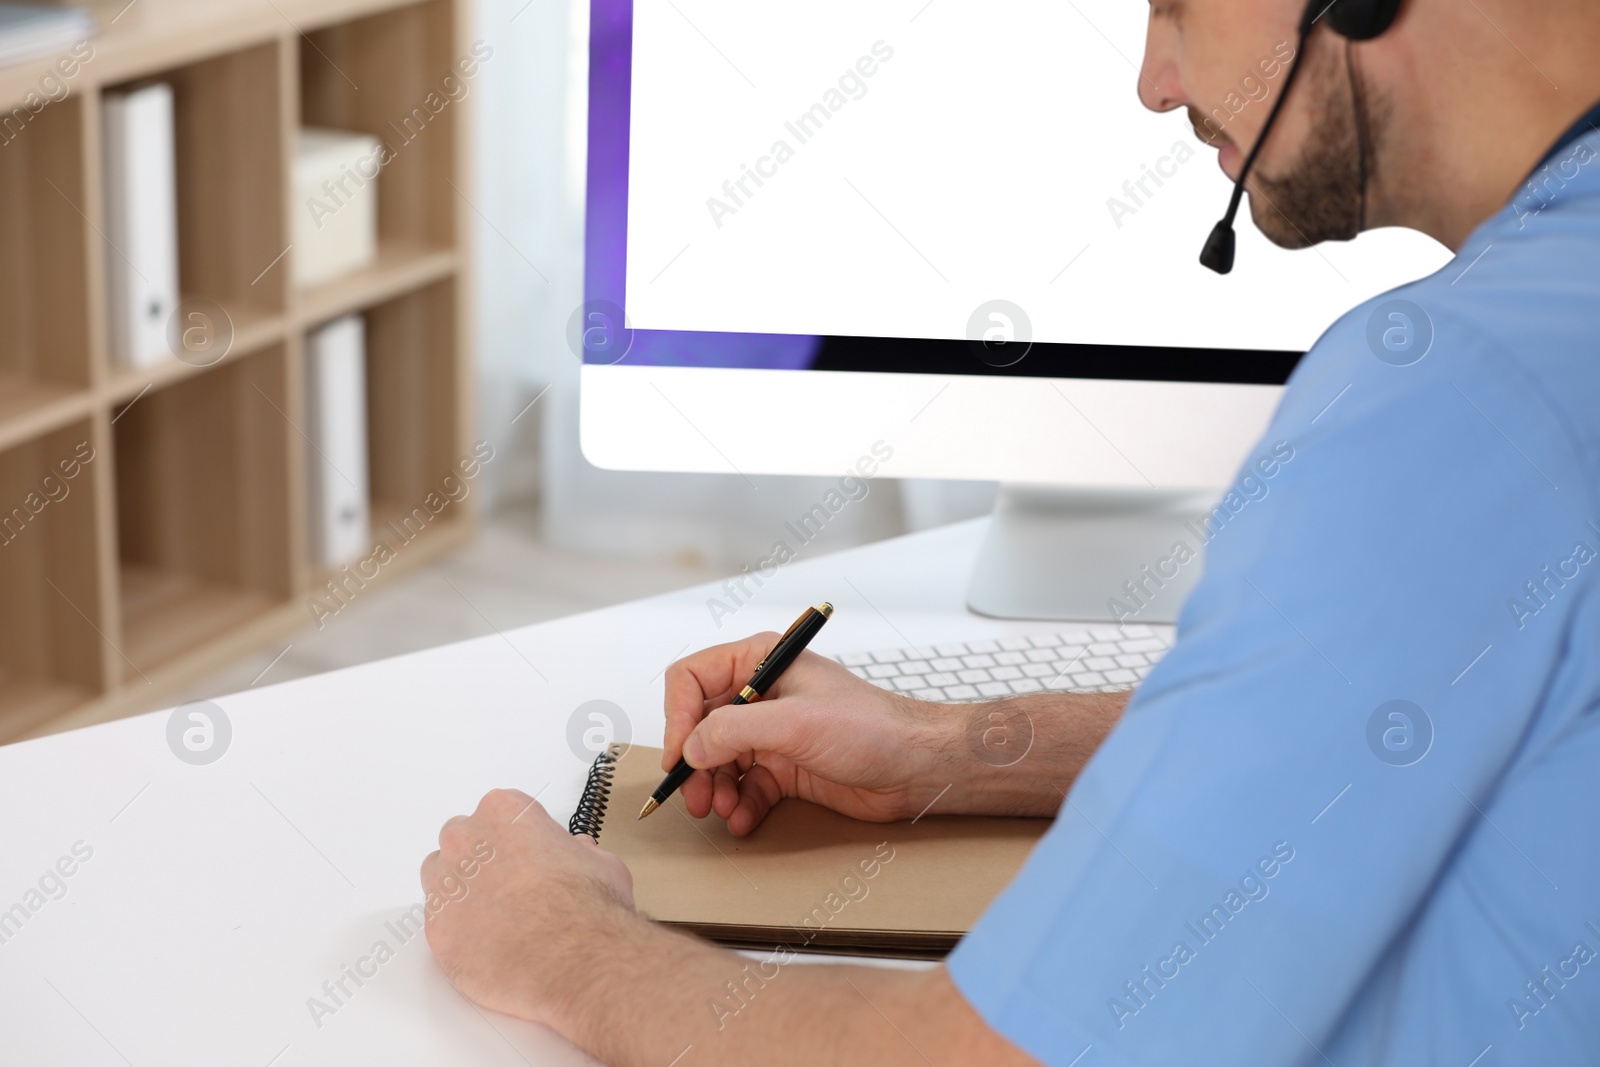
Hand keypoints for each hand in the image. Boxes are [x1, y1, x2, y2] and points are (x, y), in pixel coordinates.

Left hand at [420, 788, 633, 1028]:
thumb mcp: (600, 862)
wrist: (574, 959)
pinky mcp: (436, 931)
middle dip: (482, 860)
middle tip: (512, 888)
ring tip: (497, 919)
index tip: (531, 858)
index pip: (500, 813)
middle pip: (462, 840)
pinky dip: (460, 934)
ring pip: (440, 880)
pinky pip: (440, 925)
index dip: (519, 838)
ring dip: (462, 893)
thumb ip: (578, 853)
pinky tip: (490, 947)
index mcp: (504, 812)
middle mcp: (466, 841)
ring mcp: (445, 886)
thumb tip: (575, 857)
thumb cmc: (588, 906)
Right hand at [663, 633, 949, 834]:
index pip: (693, 679)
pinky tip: (744, 820)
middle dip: (694, 764)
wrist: (916, 767)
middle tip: (696, 798)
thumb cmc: (873, 727)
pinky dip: (739, 805)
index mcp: (762, 662)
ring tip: (723, 810)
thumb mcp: (796, 723)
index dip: (677, 716)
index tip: (679, 754)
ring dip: (715, 789)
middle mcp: (762, 695)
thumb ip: (734, 730)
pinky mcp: (785, 766)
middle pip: (700, 726)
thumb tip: (691, 746)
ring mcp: (773, 732)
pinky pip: (745, 786)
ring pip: (719, 761)